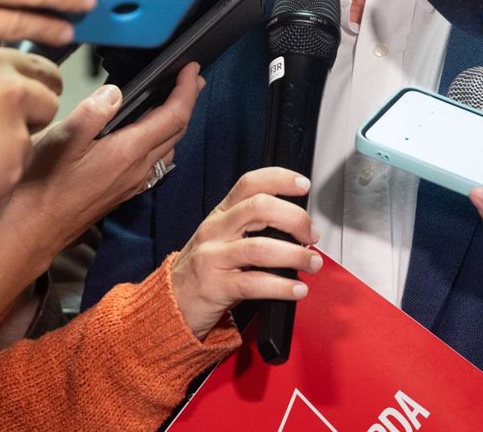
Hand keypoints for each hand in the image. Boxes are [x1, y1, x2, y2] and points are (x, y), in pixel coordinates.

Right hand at [0, 63, 203, 257]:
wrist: (35, 230)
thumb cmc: (43, 185)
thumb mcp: (62, 140)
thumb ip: (92, 112)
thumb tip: (116, 92)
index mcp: (129, 151)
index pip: (174, 116)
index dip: (187, 90)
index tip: (192, 68)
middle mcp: (139, 168)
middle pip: (178, 131)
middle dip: (188, 101)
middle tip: (191, 78)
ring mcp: (134, 182)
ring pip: (169, 147)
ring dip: (178, 122)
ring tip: (177, 101)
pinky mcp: (125, 190)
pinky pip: (157, 162)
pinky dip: (164, 141)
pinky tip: (154, 137)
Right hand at [170, 168, 321, 340]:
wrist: (171, 303)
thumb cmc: (205, 268)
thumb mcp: (222, 238)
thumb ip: (252, 226)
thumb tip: (298, 225)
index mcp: (220, 213)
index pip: (250, 183)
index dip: (280, 179)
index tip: (304, 185)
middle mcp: (215, 230)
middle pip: (259, 208)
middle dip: (295, 219)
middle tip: (311, 235)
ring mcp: (213, 258)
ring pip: (260, 247)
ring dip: (295, 255)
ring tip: (312, 263)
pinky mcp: (215, 287)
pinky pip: (255, 284)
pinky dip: (282, 286)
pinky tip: (297, 289)